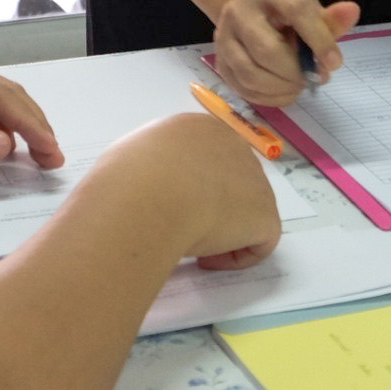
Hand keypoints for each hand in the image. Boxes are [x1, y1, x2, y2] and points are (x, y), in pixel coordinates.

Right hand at [116, 112, 284, 269]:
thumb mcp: (126, 160)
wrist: (147, 194)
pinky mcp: (265, 212)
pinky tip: (205, 260)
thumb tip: (144, 185)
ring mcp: (254, 178)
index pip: (204, 159)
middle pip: (230, 182)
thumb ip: (145, 167)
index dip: (190, 188)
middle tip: (181, 230)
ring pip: (246, 211)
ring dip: (222, 232)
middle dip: (211, 208)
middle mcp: (231, 145)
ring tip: (190, 246)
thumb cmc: (127, 177)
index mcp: (197, 129)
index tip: (168, 209)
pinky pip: (259, 241)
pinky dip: (234, 257)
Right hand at [213, 0, 358, 108]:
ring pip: (252, 74)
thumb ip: (329, 18)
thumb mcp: (308, 9)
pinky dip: (271, 98)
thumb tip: (352, 12)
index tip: (335, 62)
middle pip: (267, 50)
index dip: (319, 39)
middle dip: (296, 72)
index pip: (295, 10)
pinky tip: (286, 92)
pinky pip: (244, 89)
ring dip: (283, 88)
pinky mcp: (220, 64)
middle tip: (315, 78)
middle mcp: (238, 12)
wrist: (249, 13)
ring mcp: (224, 40)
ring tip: (300, 85)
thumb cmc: (284, 13)